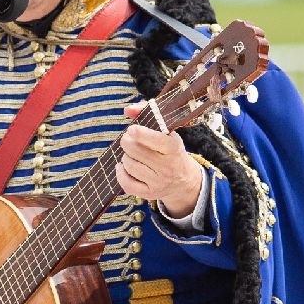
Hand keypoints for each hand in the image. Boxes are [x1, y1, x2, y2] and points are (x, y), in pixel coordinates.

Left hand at [117, 103, 204, 217]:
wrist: (183, 179)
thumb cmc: (169, 149)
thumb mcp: (166, 131)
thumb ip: (148, 114)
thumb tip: (127, 109)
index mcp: (173, 148)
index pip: (156, 140)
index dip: (141, 133)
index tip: (132, 129)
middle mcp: (168, 167)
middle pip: (135, 151)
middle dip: (127, 142)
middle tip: (128, 139)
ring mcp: (159, 182)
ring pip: (129, 165)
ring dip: (125, 156)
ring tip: (132, 154)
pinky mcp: (150, 194)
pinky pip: (126, 183)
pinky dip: (121, 172)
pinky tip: (124, 167)